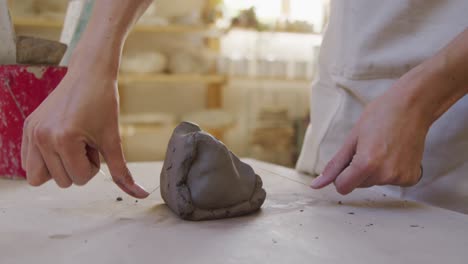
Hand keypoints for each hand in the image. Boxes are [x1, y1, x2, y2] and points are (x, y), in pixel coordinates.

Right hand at [21, 65, 148, 197]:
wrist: (89, 73)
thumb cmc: (103, 103)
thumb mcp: (113, 139)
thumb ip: (122, 172)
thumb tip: (140, 195)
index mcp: (63, 140)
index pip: (79, 179)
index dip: (93, 165)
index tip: (96, 144)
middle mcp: (42, 138)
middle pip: (61, 182)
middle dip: (77, 167)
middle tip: (84, 142)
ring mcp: (32, 133)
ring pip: (38, 177)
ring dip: (59, 166)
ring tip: (72, 144)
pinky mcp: (28, 128)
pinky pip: (27, 162)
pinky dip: (44, 160)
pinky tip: (59, 143)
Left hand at [310, 66, 432, 193]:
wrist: (412, 106)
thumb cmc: (380, 115)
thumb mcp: (352, 138)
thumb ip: (334, 165)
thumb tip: (317, 184)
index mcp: (366, 164)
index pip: (342, 187)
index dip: (341, 175)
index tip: (348, 160)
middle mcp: (385, 175)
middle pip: (358, 185)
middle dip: (358, 170)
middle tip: (369, 147)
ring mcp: (400, 178)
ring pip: (374, 182)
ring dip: (374, 170)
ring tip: (383, 147)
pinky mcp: (411, 178)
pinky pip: (391, 181)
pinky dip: (389, 170)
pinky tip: (395, 153)